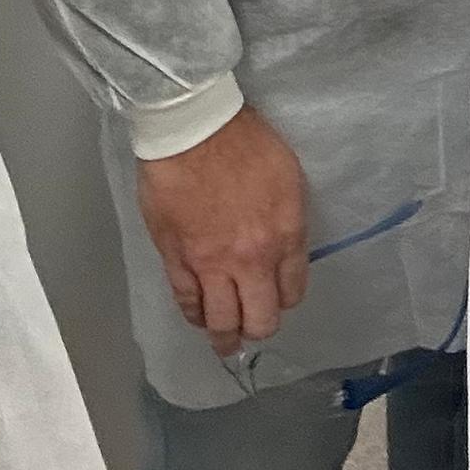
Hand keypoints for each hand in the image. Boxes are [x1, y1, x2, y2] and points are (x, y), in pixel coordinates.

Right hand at [134, 105, 309, 357]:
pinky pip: (187, 303)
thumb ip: (287, 221)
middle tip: (254, 328)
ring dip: (225, 336)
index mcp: (286, 235)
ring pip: (222, 322)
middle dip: (259, 327)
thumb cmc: (244, 141)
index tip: (278, 296)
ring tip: (225, 341)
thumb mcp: (288, 177)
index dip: (285, 299)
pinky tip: (200, 316)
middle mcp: (252, 259)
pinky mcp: (177, 260)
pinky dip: (195, 315)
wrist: (194, 129)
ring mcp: (211, 264)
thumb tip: (282, 247)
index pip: (292, 290)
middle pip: (261, 318)